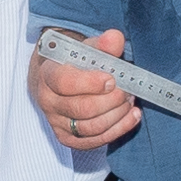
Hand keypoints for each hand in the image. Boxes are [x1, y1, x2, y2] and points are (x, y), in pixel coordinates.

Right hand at [29, 26, 141, 152]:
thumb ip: (103, 44)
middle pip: (83, 108)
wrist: (59, 81)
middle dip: (112, 100)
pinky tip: (132, 116)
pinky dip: (118, 130)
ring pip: (91, 127)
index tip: (112, 79)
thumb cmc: (76, 63)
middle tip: (127, 90)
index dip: (91, 83)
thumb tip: (115, 38)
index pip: (65, 83)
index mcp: (48, 75)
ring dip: (117, 115)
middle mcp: (48, 101)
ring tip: (129, 101)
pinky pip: (94, 141)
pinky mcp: (67, 138)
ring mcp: (56, 122)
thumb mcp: (88, 48)